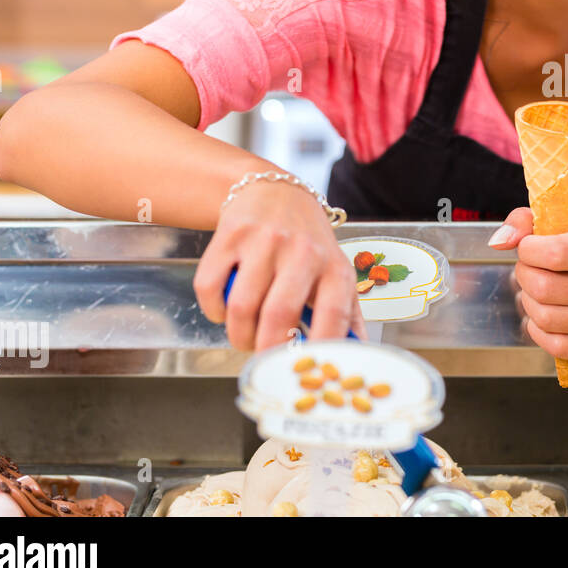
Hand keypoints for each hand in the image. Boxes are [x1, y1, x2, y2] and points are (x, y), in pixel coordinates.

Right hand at [192, 180, 364, 349]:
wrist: (275, 192)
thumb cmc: (308, 243)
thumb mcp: (336, 271)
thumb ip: (347, 314)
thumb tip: (356, 355)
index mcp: (334, 267)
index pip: (333, 316)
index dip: (319, 350)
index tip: (307, 375)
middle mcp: (302, 251)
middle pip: (279, 315)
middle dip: (266, 350)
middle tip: (263, 362)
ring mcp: (264, 241)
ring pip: (241, 306)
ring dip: (238, 334)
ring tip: (244, 337)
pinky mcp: (230, 235)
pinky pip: (210, 288)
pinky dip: (213, 310)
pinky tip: (224, 311)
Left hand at [488, 207, 567, 359]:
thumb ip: (530, 222)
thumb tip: (498, 241)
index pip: (556, 253)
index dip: (528, 249)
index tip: (530, 246)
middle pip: (544, 289)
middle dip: (524, 275)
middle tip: (530, 268)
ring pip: (545, 319)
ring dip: (528, 302)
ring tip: (539, 290)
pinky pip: (555, 346)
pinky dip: (538, 330)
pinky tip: (545, 313)